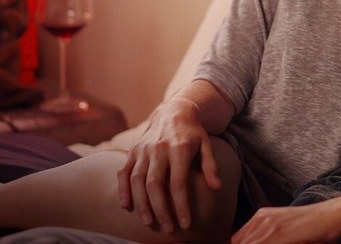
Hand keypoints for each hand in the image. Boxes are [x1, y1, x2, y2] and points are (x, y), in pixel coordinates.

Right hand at [116, 98, 221, 232]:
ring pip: (137, 181)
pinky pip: (124, 173)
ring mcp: (143, 150)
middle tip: (166, 228)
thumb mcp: (206, 144)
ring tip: (148, 222)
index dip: (181, 206)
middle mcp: (159, 150)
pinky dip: (123, 190)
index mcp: (179, 149)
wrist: (173, 111)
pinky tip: (127, 207)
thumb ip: (211, 166)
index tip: (185, 223)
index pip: (179, 183)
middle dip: (160, 210)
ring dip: (141, 204)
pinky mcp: (132, 151)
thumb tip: (217, 187)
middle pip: (155, 185)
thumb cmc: (193, 132)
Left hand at [231, 202, 340, 243]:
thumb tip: (256, 241)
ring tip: (278, 243)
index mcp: (261, 215)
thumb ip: (268, 233)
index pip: (238, 239)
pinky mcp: (277, 234)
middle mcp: (262, 218)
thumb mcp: (284, 225)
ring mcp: (269, 225)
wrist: (330, 216)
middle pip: (240, 243)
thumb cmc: (312, 224)